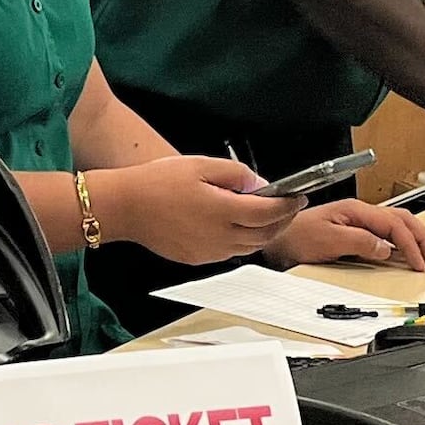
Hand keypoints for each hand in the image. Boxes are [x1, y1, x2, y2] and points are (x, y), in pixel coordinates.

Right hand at [96, 155, 300, 265]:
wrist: (126, 207)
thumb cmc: (157, 183)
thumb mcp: (201, 165)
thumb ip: (235, 174)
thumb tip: (258, 183)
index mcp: (224, 210)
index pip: (270, 212)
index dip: (288, 205)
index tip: (297, 197)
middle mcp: (220, 236)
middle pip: (265, 233)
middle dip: (283, 220)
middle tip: (290, 207)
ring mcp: (210, 251)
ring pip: (250, 247)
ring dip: (265, 233)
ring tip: (269, 217)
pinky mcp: (198, 259)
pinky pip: (230, 253)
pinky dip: (243, 241)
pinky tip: (239, 228)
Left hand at [269, 199, 424, 272]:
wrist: (277, 237)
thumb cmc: (296, 236)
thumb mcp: (328, 241)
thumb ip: (359, 242)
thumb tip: (385, 249)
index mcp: (356, 210)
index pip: (394, 225)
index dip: (410, 244)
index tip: (419, 262)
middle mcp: (361, 212)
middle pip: (403, 220)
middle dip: (422, 240)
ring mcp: (359, 220)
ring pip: (398, 225)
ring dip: (416, 239)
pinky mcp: (356, 231)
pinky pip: (388, 233)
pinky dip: (404, 242)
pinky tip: (408, 253)